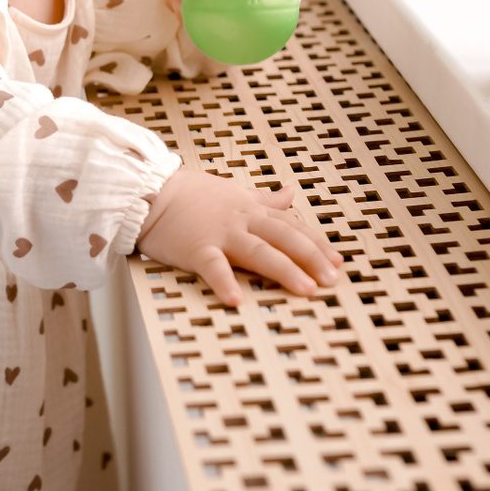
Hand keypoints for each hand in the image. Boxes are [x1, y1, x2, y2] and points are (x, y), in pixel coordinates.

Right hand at [136, 169, 341, 305]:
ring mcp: (220, 234)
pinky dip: (225, 282)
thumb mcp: (234, 191)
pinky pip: (213, 267)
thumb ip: (264, 198)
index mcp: (251, 209)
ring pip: (259, 251)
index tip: (338, 261)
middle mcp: (242, 220)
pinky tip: (237, 300)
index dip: (317, 243)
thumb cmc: (190, 194)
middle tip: (331, 280)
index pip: (292, 225)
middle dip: (311, 258)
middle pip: (284, 238)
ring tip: (306, 290)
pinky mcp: (196, 248)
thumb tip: (292, 193)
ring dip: (284, 270)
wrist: (151, 190)